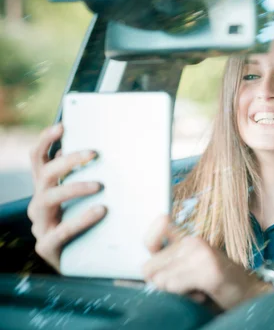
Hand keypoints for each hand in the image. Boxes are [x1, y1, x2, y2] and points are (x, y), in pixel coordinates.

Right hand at [26, 123, 105, 270]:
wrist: (94, 262)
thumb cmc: (98, 222)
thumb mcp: (97, 196)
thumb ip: (100, 175)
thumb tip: (120, 152)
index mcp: (48, 187)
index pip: (39, 158)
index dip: (47, 139)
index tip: (63, 125)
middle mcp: (40, 203)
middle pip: (46, 173)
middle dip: (69, 160)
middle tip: (94, 152)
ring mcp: (41, 225)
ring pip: (48, 198)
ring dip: (74, 187)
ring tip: (100, 185)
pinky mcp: (47, 247)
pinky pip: (60, 231)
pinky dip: (80, 219)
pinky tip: (100, 211)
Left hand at [142, 215, 272, 309]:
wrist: (250, 293)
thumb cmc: (217, 287)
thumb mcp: (189, 272)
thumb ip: (168, 266)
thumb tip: (143, 271)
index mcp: (187, 241)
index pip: (152, 238)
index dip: (147, 251)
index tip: (152, 268)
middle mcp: (192, 242)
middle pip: (149, 269)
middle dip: (163, 284)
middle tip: (187, 286)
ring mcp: (200, 253)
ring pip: (161, 280)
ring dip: (176, 293)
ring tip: (197, 290)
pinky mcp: (208, 268)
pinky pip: (174, 286)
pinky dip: (185, 296)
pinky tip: (202, 294)